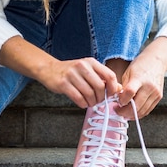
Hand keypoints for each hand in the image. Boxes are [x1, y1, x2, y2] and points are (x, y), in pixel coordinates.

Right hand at [0, 36, 120, 108]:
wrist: (49, 69)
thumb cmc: (71, 72)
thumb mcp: (88, 70)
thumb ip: (102, 78)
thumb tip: (118, 88)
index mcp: (91, 62)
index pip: (109, 75)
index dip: (113, 88)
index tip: (110, 94)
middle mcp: (82, 66)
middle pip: (100, 86)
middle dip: (101, 98)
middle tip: (98, 101)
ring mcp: (72, 75)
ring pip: (89, 94)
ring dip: (92, 102)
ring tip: (90, 103)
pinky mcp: (63, 84)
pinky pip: (78, 98)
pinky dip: (83, 104)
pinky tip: (82, 103)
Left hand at [114, 36, 166, 118]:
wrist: (157, 61)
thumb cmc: (141, 65)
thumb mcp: (128, 73)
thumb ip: (123, 87)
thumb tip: (117, 100)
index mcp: (139, 78)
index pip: (130, 92)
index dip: (122, 100)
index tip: (117, 102)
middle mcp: (149, 87)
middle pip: (136, 106)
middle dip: (124, 112)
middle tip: (117, 110)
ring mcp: (155, 93)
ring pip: (142, 111)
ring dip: (131, 115)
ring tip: (124, 112)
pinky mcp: (159, 97)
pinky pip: (148, 110)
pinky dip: (139, 113)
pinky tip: (132, 112)